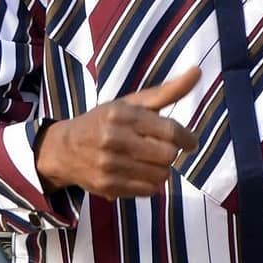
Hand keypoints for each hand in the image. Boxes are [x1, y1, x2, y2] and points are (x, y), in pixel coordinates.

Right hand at [34, 67, 200, 198]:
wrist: (64, 149)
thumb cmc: (105, 121)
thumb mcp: (131, 102)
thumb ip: (167, 91)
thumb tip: (197, 71)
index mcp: (123, 114)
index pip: (170, 131)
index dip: (187, 139)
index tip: (190, 142)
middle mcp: (115, 139)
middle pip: (168, 155)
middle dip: (170, 152)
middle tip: (159, 148)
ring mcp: (110, 165)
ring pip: (161, 175)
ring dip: (161, 169)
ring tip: (148, 160)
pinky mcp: (108, 186)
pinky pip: (149, 191)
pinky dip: (150, 183)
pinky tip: (138, 173)